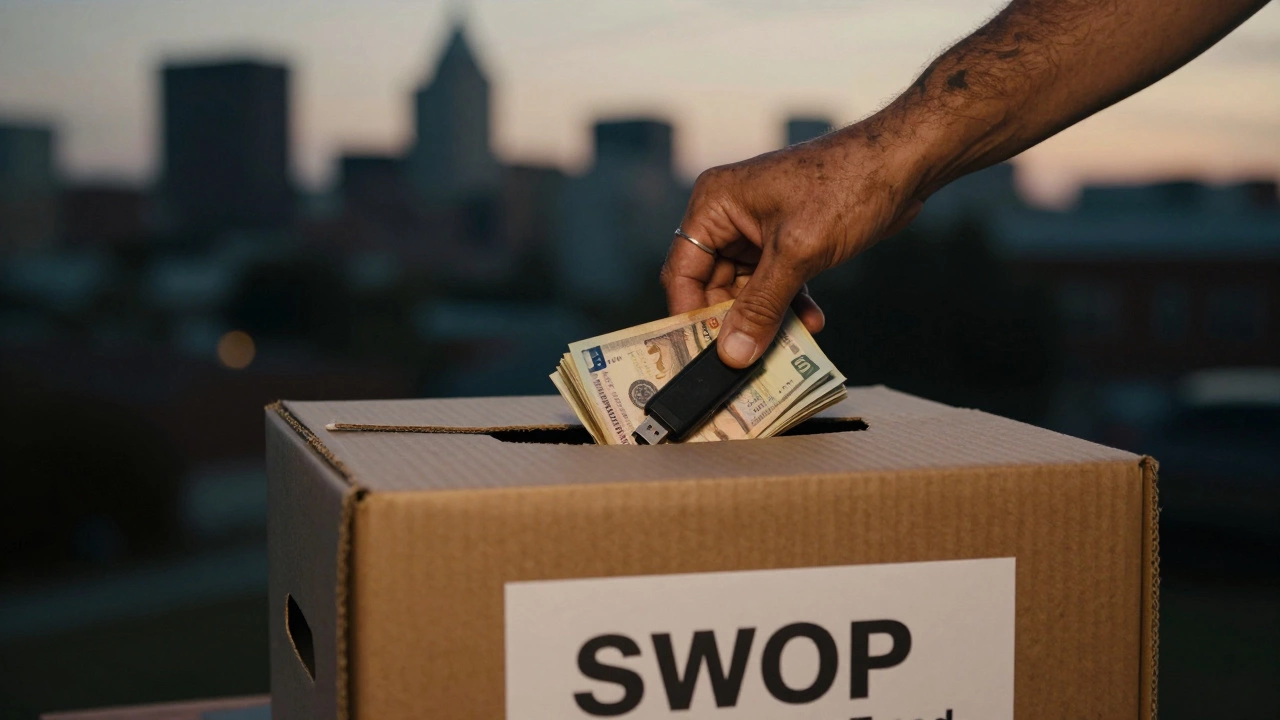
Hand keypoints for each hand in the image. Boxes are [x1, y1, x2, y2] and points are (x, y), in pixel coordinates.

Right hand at [660, 122, 924, 367]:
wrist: (903, 161)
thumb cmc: (845, 189)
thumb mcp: (797, 253)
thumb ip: (761, 307)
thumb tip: (732, 354)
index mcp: (715, 204)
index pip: (683, 270)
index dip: (690, 315)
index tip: (702, 355)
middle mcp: (729, 215)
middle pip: (713, 285)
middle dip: (734, 322)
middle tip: (746, 362)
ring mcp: (759, 229)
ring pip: (747, 289)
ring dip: (767, 318)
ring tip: (787, 348)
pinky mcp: (788, 240)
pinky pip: (776, 283)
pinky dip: (790, 304)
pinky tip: (812, 323)